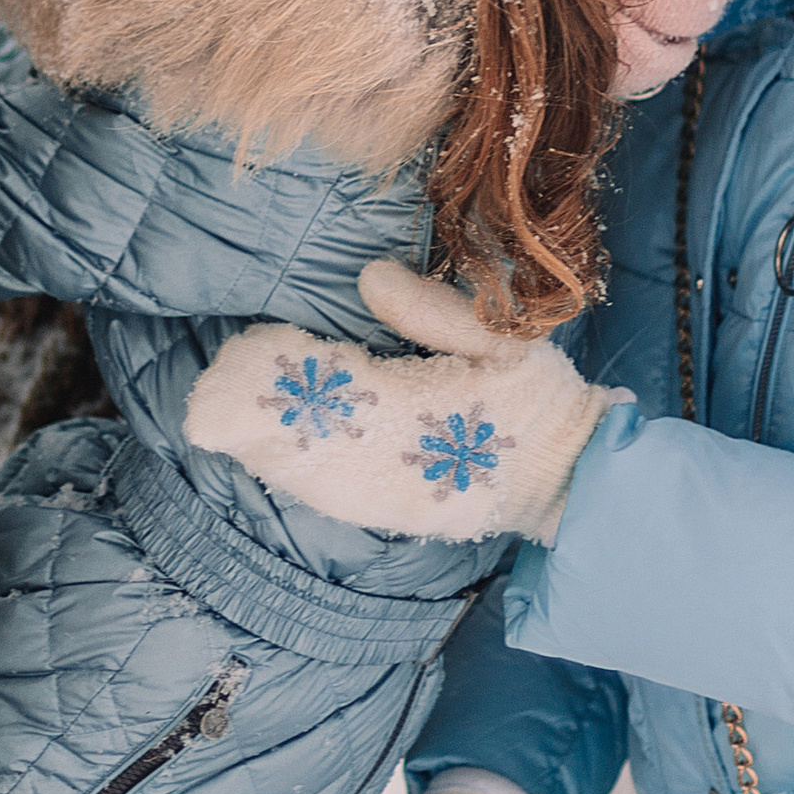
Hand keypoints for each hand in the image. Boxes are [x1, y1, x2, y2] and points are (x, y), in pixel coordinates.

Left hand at [184, 259, 624, 542]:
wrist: (577, 480)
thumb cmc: (542, 399)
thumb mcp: (507, 338)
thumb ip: (435, 310)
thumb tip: (367, 276)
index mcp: (434, 409)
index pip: (346, 387)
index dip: (294, 372)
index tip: (255, 346)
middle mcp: (407, 462)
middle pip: (316, 441)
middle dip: (264, 416)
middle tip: (215, 388)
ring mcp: (401, 498)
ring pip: (316, 478)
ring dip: (268, 449)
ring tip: (225, 418)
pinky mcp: (402, 518)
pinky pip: (336, 501)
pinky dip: (295, 476)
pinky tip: (265, 455)